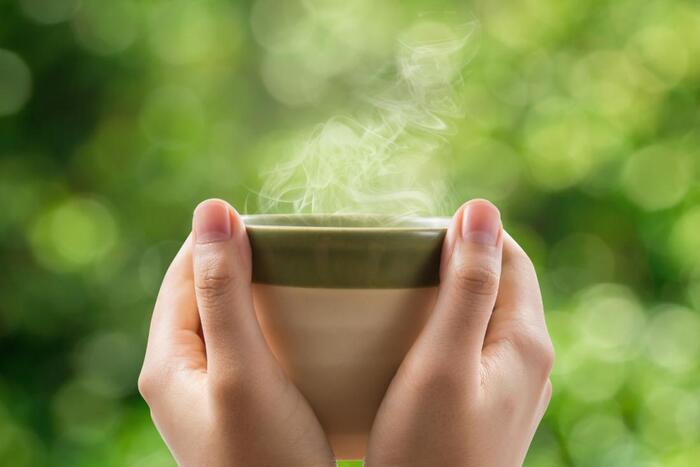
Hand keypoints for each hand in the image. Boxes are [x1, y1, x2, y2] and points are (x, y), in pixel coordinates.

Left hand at [138, 200, 334, 466]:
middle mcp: (181, 374)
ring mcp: (210, 392)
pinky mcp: (239, 406)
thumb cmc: (264, 455)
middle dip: (244, 263)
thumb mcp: (242, 368)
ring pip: (230, 321)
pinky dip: (273, 326)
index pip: (183, 274)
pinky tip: (305, 325)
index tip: (270, 220)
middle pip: (205, 295)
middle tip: (294, 247)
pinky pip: (249, 348)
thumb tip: (211, 209)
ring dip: (261, 294)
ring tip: (303, 277)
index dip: (220, 239)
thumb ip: (223, 291)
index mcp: (166, 361)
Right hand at [365, 200, 553, 466]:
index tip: (416, 231)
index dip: (470, 233)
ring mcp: (510, 388)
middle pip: (500, 286)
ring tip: (399, 292)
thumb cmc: (428, 451)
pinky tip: (409, 341)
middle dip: (456, 261)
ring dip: (448, 295)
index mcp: (526, 342)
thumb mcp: (443, 361)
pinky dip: (444, 329)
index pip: (511, 258)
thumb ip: (467, 286)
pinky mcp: (487, 408)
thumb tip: (482, 210)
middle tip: (400, 260)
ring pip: (484, 318)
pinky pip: (472, 349)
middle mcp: (529, 362)